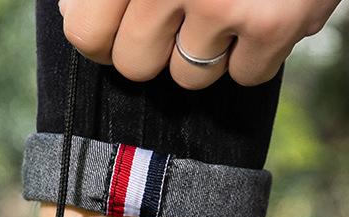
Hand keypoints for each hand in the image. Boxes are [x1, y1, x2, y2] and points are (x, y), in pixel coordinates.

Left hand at [58, 0, 341, 88]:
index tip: (119, 28)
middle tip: (183, 10)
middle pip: (135, 65)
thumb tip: (73, 11)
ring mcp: (222, 4)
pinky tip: (265, 9)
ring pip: (188, 77)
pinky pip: (245, 76)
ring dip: (206, 50)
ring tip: (228, 2)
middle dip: (155, 46)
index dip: (102, 38)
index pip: (85, 34)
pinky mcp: (274, 24)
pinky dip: (256, 53)